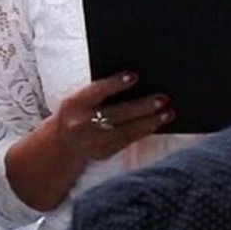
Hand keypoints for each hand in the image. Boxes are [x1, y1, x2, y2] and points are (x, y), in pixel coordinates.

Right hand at [48, 73, 172, 162]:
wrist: (62, 143)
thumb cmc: (79, 111)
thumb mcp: (81, 98)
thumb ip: (102, 90)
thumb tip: (136, 78)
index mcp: (74, 103)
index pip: (97, 91)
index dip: (115, 84)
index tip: (134, 76)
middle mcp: (81, 124)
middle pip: (116, 114)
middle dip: (142, 106)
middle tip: (163, 98)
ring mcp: (92, 141)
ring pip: (125, 131)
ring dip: (149, 121)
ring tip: (168, 113)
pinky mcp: (102, 153)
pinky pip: (127, 142)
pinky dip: (143, 132)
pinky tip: (156, 124)